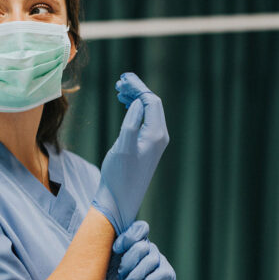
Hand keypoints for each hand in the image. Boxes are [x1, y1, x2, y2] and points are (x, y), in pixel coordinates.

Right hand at [92, 73, 168, 233]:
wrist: (119, 200)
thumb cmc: (119, 176)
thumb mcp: (122, 147)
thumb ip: (131, 123)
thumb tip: (137, 103)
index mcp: (156, 134)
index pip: (151, 101)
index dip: (138, 87)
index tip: (122, 79)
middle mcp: (159, 137)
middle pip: (152, 104)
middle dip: (137, 90)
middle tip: (119, 82)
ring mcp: (155, 142)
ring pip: (148, 112)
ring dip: (135, 99)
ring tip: (119, 91)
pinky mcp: (147, 147)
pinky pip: (145, 121)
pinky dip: (135, 110)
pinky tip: (124, 106)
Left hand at [105, 221, 175, 279]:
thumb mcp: (110, 265)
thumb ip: (113, 250)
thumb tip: (110, 239)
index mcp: (136, 242)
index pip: (140, 228)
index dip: (128, 237)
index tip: (116, 250)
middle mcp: (150, 248)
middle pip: (142, 246)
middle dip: (128, 262)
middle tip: (119, 275)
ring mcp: (160, 260)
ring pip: (150, 261)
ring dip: (134, 277)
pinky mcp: (168, 275)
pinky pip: (159, 273)